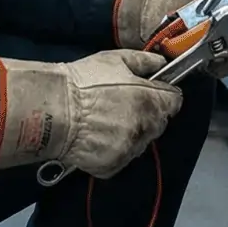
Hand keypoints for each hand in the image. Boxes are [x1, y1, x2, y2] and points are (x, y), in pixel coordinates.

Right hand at [0, 50, 182, 178]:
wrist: (53, 110)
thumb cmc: (82, 82)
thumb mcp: (115, 60)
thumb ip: (144, 61)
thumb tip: (161, 63)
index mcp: (149, 100)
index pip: (174, 101)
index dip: (164, 94)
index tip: (152, 92)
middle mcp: (144, 128)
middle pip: (158, 123)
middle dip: (147, 114)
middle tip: (123, 105)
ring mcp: (129, 149)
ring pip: (140, 141)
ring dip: (131, 133)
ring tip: (106, 121)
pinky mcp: (112, 166)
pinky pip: (121, 157)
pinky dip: (113, 149)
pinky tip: (97, 136)